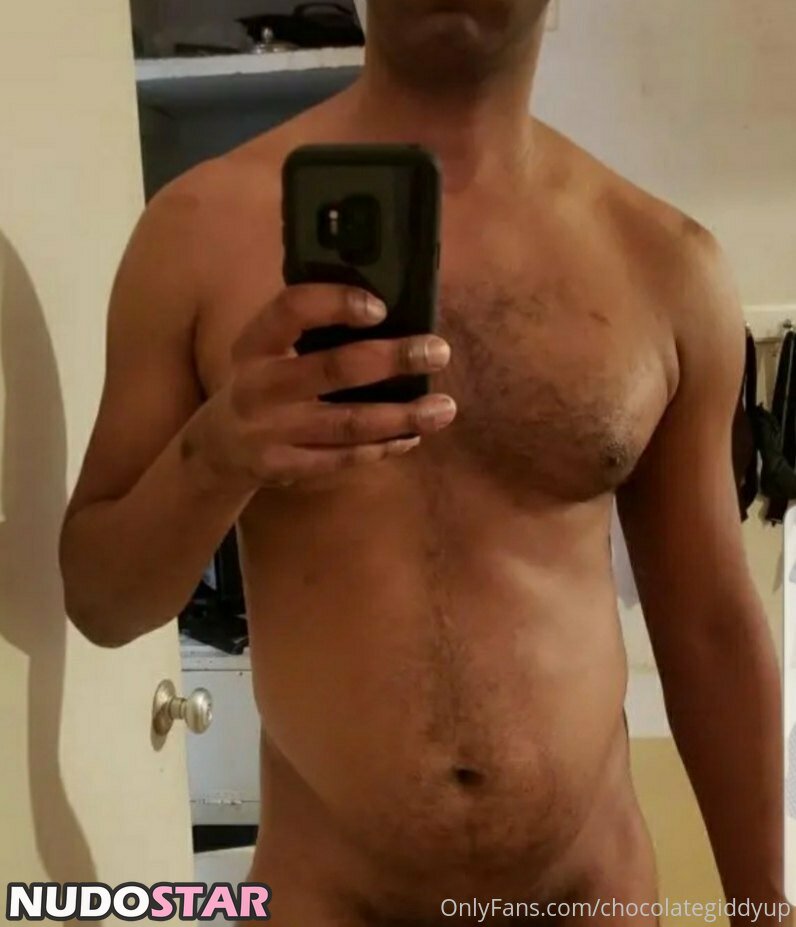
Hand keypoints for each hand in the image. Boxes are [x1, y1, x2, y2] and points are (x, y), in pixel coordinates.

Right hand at [185, 284, 455, 491]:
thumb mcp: (266, 351)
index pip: (291, 310)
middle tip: (437, 352)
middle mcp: (259, 386)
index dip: (336, 303)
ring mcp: (271, 431)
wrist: (217, 449)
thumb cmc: (260, 385)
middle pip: (333, 369)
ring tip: (443, 408)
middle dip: (392, 359)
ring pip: (347, 423)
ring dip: (401, 416)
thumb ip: (307, 333)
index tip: (380, 307)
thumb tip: (388, 315)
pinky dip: (382, 448)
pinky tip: (411, 436)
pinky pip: (342, 458)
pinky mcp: (284, 467)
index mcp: (255, 344)